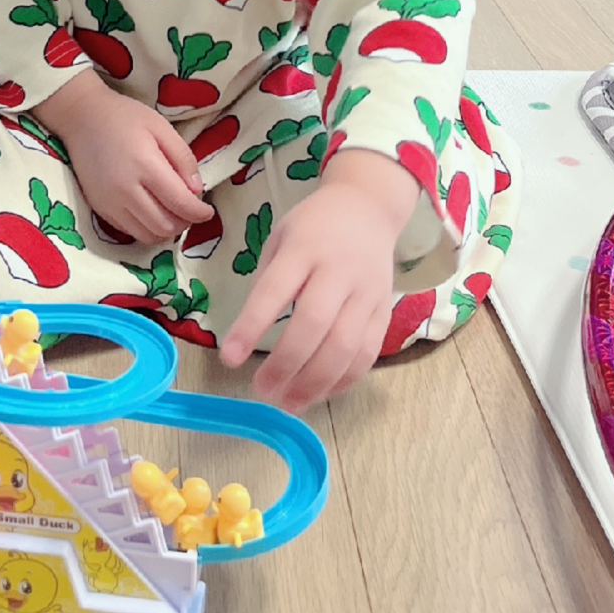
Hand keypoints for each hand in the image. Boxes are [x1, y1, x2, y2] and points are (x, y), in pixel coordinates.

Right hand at [35, 70, 214, 244]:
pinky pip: (129, 232)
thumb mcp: (161, 127)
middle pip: (164, 226)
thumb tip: (197, 191)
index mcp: (145, 165)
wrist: (81, 118)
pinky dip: (146, 228)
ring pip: (147, 235)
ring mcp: (110, 203)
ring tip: (172, 213)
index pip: (180, 203)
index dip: (199, 213)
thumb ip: (183, 159)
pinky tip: (151, 212)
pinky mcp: (99, 209)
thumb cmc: (125, 117)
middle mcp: (126, 190)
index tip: (207, 211)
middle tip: (190, 210)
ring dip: (166, 230)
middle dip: (184, 223)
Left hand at [222, 150, 420, 411]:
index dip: (251, 326)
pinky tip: (319, 393)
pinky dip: (343, 380)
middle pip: (315, 324)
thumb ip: (267, 281)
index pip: (275, 290)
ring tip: (288, 403)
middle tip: (261, 390)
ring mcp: (367, 293)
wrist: (370, 209)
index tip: (229, 358)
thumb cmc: (314, 226)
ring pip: (345, 346)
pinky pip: (367, 354)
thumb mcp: (280, 238)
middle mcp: (339, 270)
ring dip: (315, 382)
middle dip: (285, 364)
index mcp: (304, 247)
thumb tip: (249, 334)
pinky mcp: (384, 311)